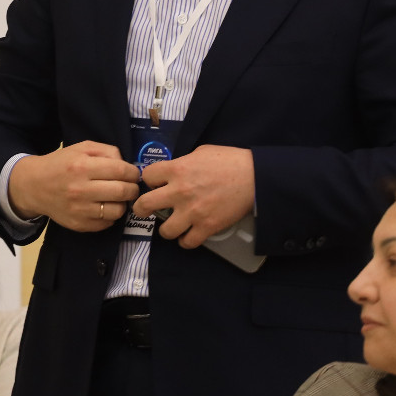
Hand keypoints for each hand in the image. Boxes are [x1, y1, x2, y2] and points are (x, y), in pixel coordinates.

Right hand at [7, 142, 140, 232]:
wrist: (34, 186)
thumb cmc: (61, 164)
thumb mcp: (81, 148)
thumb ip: (106, 151)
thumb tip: (127, 165)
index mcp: (82, 166)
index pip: (121, 171)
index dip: (133, 172)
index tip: (133, 174)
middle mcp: (81, 189)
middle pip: (122, 191)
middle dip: (132, 188)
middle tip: (130, 186)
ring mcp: (79, 210)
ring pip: (117, 210)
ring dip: (123, 203)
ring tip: (117, 198)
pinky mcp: (79, 224)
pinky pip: (106, 223)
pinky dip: (111, 216)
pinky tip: (104, 207)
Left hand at [135, 145, 253, 247]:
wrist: (254, 176)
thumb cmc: (229, 160)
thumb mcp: (201, 153)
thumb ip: (183, 163)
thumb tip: (174, 172)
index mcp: (177, 169)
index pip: (147, 177)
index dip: (150, 180)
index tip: (155, 184)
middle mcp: (179, 192)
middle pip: (144, 205)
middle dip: (141, 208)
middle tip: (145, 210)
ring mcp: (192, 212)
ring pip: (165, 231)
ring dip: (167, 229)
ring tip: (173, 225)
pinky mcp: (207, 226)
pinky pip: (187, 243)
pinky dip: (186, 241)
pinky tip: (188, 235)